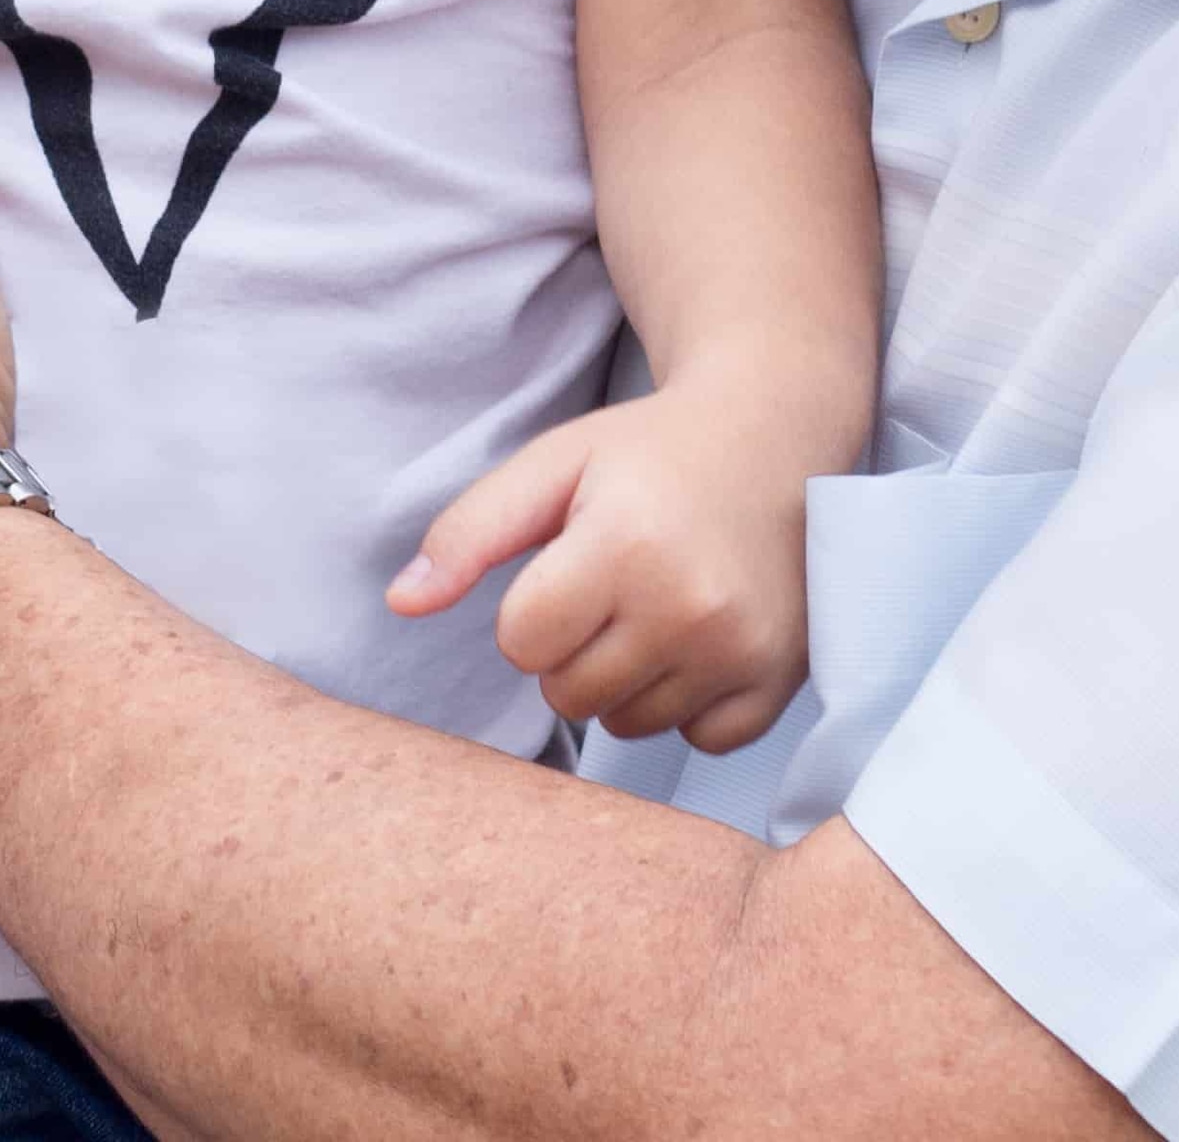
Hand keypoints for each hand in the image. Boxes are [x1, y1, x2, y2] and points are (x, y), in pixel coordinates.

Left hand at [387, 381, 823, 752]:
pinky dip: (687, 704)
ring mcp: (740, 650)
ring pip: (627, 724)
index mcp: (623, 544)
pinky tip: (697, 640)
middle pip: (567, 695)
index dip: (530, 607)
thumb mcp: (551, 465)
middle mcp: (688, 606)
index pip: (521, 644)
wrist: (772, 437)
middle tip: (611, 586)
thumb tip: (401, 602)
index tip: (566, 565)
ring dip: (624, 679)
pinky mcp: (777, 681)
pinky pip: (699, 740)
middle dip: (570, 648)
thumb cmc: (649, 453)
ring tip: (655, 606)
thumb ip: (469, 531)